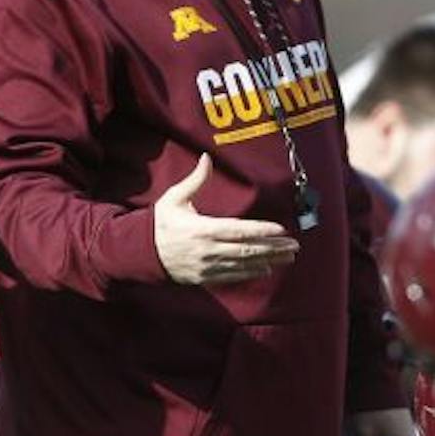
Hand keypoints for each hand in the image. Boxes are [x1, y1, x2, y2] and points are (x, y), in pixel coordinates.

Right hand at [153, 155, 298, 286]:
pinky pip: (232, 277)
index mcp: (203, 229)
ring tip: (288, 258)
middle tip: (294, 246)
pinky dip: (250, 273)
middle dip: (273, 249)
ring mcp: (207, 266)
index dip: (262, 231)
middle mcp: (208, 250)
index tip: (282, 230)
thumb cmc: (160, 222)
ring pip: (243, 266)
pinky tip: (266, 269)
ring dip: (268, 262)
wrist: (139, 253)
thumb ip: (195, 180)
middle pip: (247, 251)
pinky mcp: (204, 277)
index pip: (239, 231)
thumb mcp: (174, 197)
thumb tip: (207, 158)